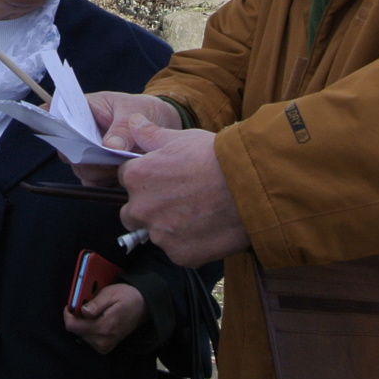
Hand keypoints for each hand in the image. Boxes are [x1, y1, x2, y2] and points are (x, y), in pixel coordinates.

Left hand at [63, 281, 145, 353]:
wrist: (144, 307)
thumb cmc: (127, 297)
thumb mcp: (111, 294)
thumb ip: (95, 304)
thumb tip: (82, 311)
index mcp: (104, 327)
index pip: (72, 326)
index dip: (68, 313)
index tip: (72, 304)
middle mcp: (103, 340)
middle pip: (76, 330)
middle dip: (78, 316)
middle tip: (89, 305)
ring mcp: (104, 346)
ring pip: (80, 334)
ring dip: (84, 322)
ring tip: (97, 312)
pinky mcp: (104, 348)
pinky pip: (88, 338)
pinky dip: (89, 328)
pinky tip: (98, 320)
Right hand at [72, 92, 184, 184]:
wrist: (159, 124)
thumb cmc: (141, 109)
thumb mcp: (133, 111)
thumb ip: (122, 128)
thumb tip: (110, 147)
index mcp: (81, 111)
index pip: (62, 122)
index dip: (63, 132)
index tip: (79, 141)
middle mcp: (80, 135)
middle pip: (69, 152)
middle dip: (87, 158)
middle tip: (108, 157)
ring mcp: (89, 154)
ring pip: (82, 170)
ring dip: (99, 172)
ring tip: (121, 163)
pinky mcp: (100, 171)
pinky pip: (95, 183)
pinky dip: (107, 182)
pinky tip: (123, 173)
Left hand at [116, 116, 249, 266]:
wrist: (251, 186)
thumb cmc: (216, 157)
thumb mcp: (181, 137)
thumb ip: (150, 135)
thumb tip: (133, 123)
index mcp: (137, 178)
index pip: (126, 180)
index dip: (145, 179)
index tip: (163, 179)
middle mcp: (142, 209)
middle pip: (132, 213)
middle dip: (148, 208)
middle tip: (178, 200)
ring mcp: (160, 235)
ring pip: (155, 234)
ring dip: (168, 227)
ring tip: (198, 214)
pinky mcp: (180, 255)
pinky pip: (177, 251)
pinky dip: (189, 244)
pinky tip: (208, 229)